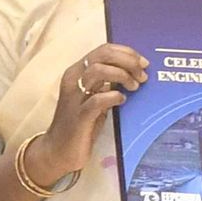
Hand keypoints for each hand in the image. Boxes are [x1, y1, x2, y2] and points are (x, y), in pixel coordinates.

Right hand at [35, 42, 147, 182]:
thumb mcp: (94, 98)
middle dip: (127, 61)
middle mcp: (73, 80)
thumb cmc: (80, 124)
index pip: (103, 50)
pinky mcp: (79, 116)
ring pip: (98, 71)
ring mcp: (74, 97)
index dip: (126, 52)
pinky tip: (122, 100)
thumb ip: (107, 83)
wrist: (58, 150)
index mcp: (77, 72)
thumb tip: (132, 72)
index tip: (142, 62)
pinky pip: (98, 99)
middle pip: (102, 55)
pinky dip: (114, 96)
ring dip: (122, 75)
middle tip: (142, 73)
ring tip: (134, 86)